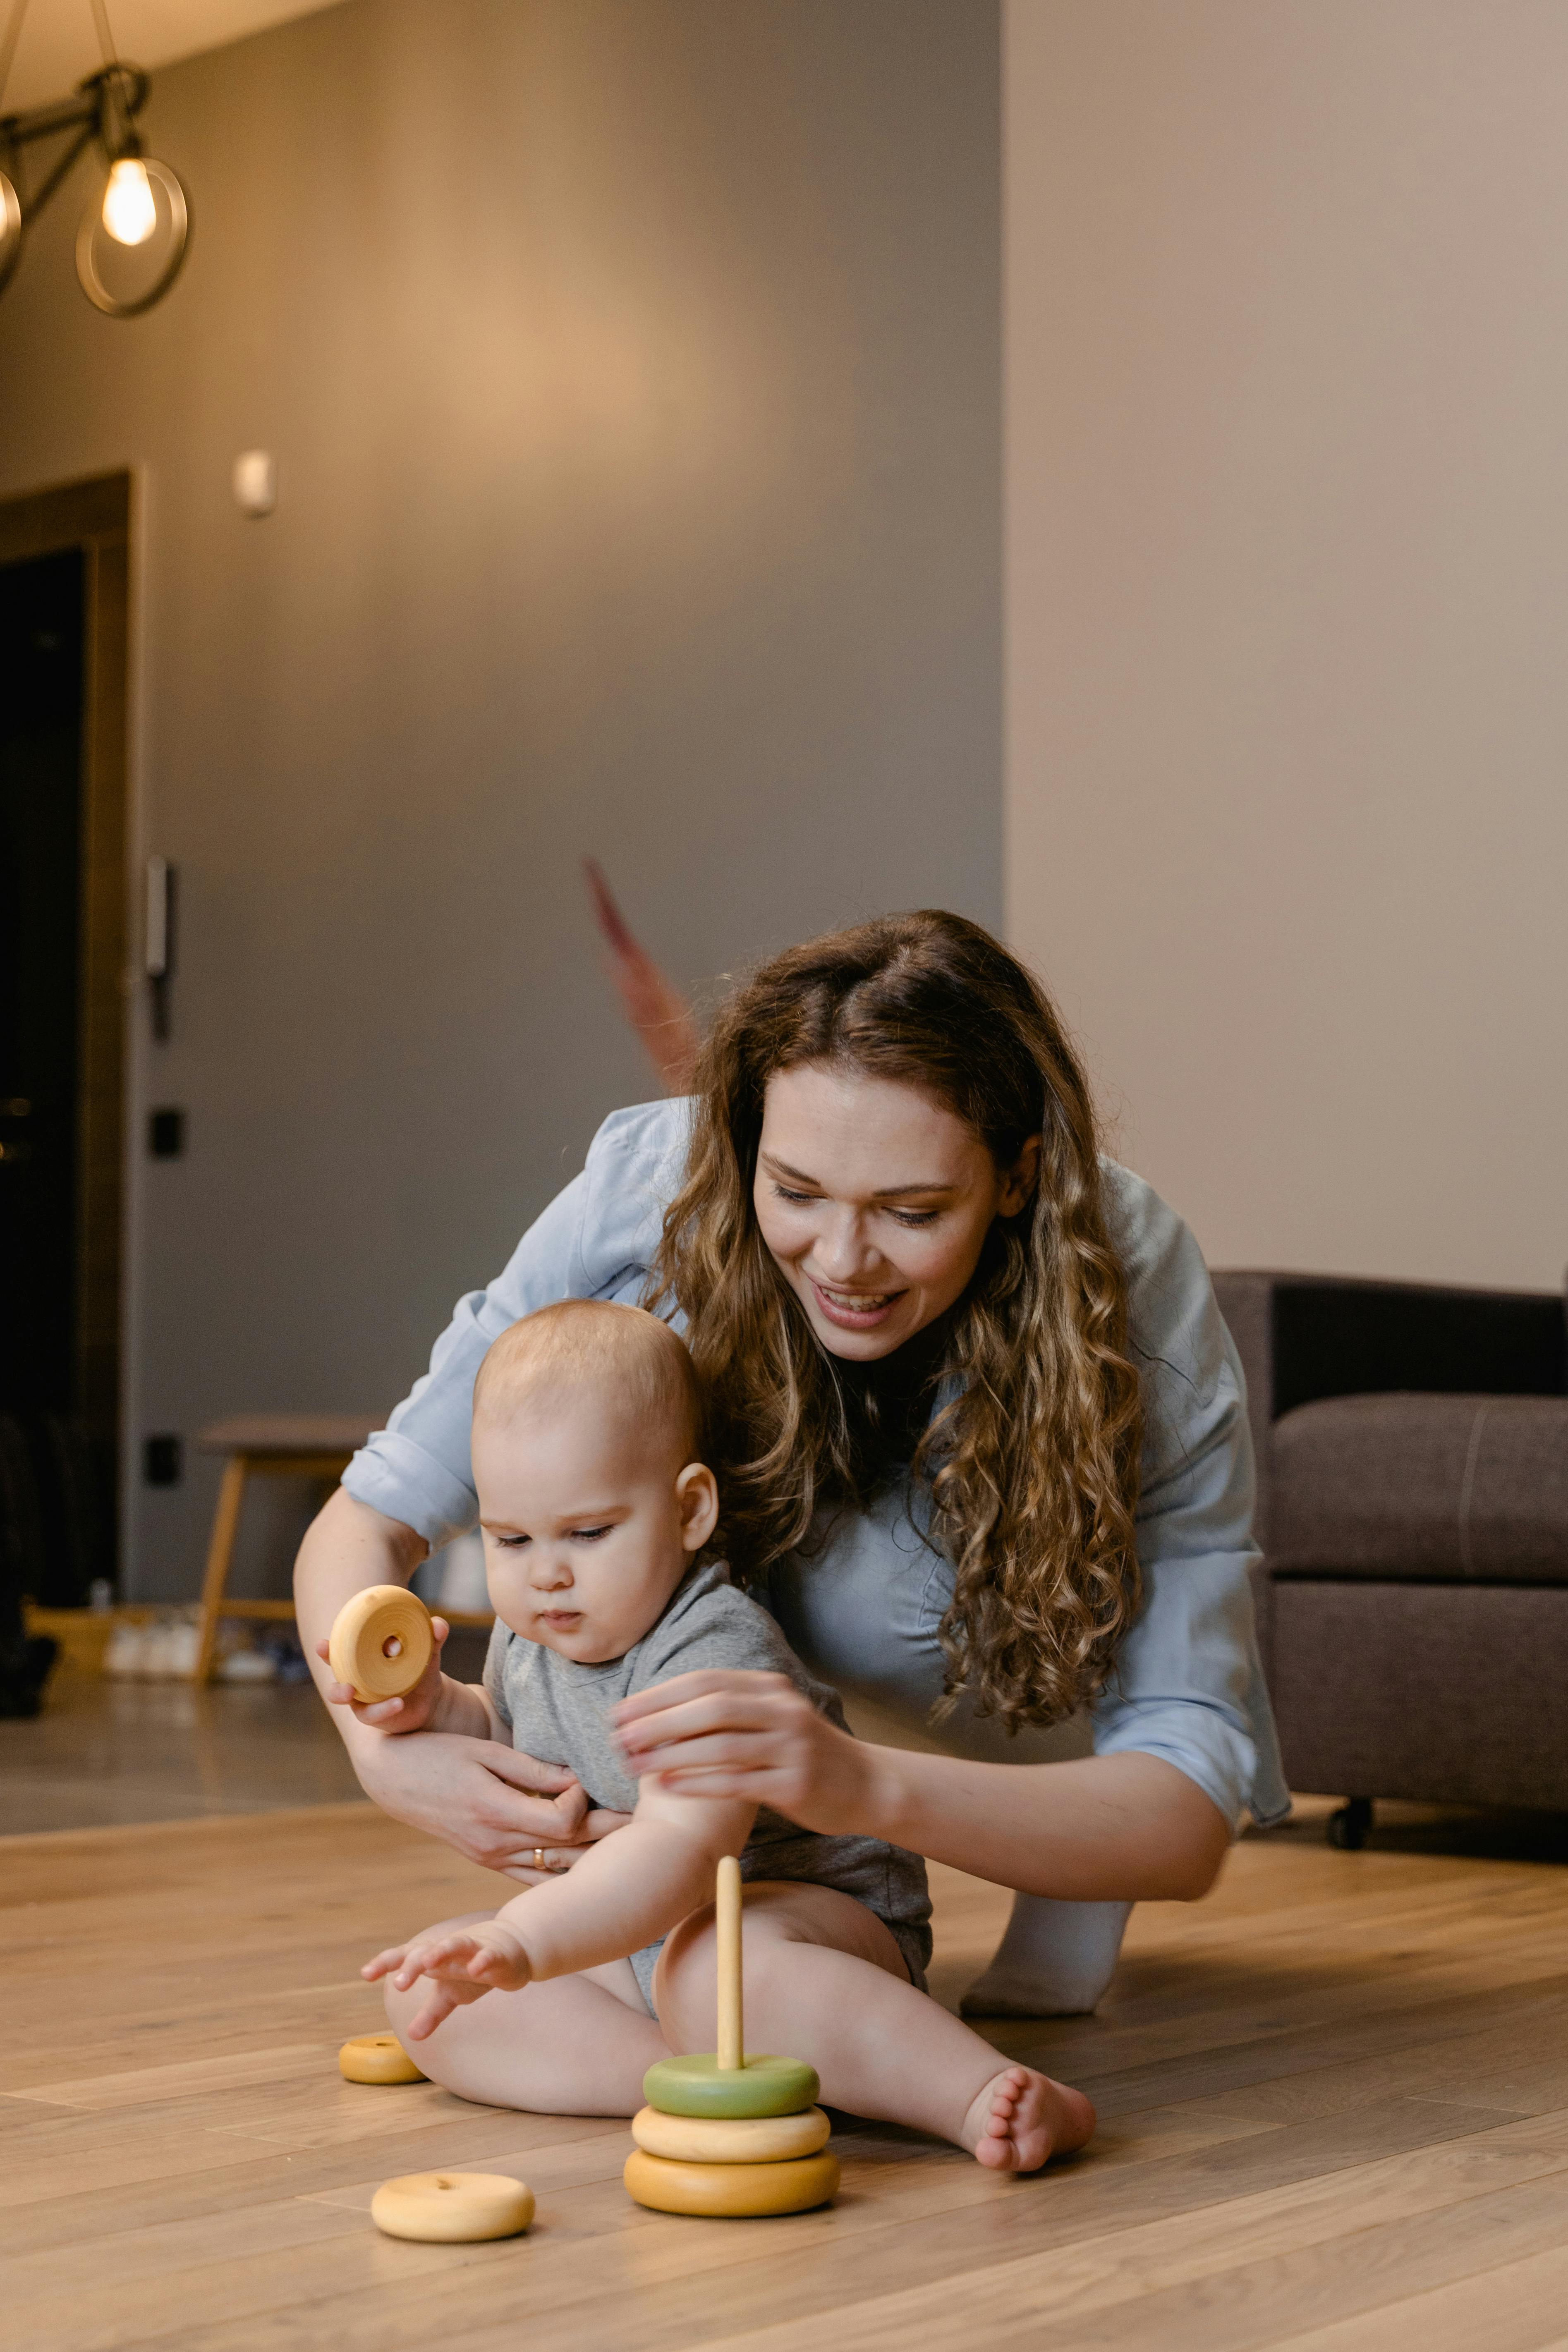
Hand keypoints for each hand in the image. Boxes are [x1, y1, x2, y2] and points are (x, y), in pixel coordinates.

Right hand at [314, 1617, 452, 1733]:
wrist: (430, 1698)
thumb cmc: (420, 1668)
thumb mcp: (428, 1650)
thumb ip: (433, 1636)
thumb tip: (437, 1625)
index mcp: (363, 1655)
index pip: (340, 1647)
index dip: (327, 1647)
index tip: (322, 1643)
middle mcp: (356, 1675)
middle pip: (334, 1668)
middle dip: (328, 1663)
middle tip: (327, 1657)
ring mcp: (361, 1696)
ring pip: (341, 1695)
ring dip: (341, 1691)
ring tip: (350, 1689)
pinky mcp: (373, 1715)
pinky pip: (373, 1713)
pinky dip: (384, 1707)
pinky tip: (398, 1703)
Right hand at [345, 1727, 616, 1877]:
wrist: (392, 1779)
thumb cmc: (438, 1754)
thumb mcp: (484, 1752)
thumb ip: (532, 1769)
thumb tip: (577, 1778)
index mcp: (495, 1811)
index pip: (561, 1822)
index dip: (583, 1802)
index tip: (584, 1778)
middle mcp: (494, 1843)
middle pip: (566, 1849)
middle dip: (607, 1834)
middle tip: (644, 1822)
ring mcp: (489, 1857)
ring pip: (553, 1868)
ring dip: (591, 1857)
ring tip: (627, 1846)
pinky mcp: (486, 1860)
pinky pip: (532, 1876)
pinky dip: (561, 1871)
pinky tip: (588, 1867)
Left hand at [363, 1919, 532, 2038]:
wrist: (515, 1946)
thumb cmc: (473, 1969)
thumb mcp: (451, 1994)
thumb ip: (431, 2013)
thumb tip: (412, 2036)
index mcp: (434, 1958)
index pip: (405, 1957)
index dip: (385, 1963)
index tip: (365, 1974)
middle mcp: (449, 1950)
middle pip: (425, 1951)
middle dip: (411, 1965)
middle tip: (399, 1984)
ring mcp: (473, 1949)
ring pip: (454, 1945)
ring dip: (441, 1951)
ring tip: (428, 1963)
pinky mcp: (497, 1954)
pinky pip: (488, 1955)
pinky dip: (482, 1959)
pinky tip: (475, 1968)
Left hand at [613, 1669, 873, 1835]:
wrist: (866, 1785)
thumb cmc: (805, 1754)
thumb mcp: (773, 1718)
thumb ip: (731, 1709)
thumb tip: (662, 1711)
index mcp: (770, 1688)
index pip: (704, 1681)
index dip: (657, 1695)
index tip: (619, 1712)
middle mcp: (781, 1710)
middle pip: (710, 1707)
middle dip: (657, 1721)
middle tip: (618, 1738)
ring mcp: (791, 1747)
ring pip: (721, 1743)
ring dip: (670, 1753)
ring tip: (632, 1765)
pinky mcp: (795, 1783)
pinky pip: (737, 1781)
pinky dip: (698, 1782)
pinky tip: (667, 1786)